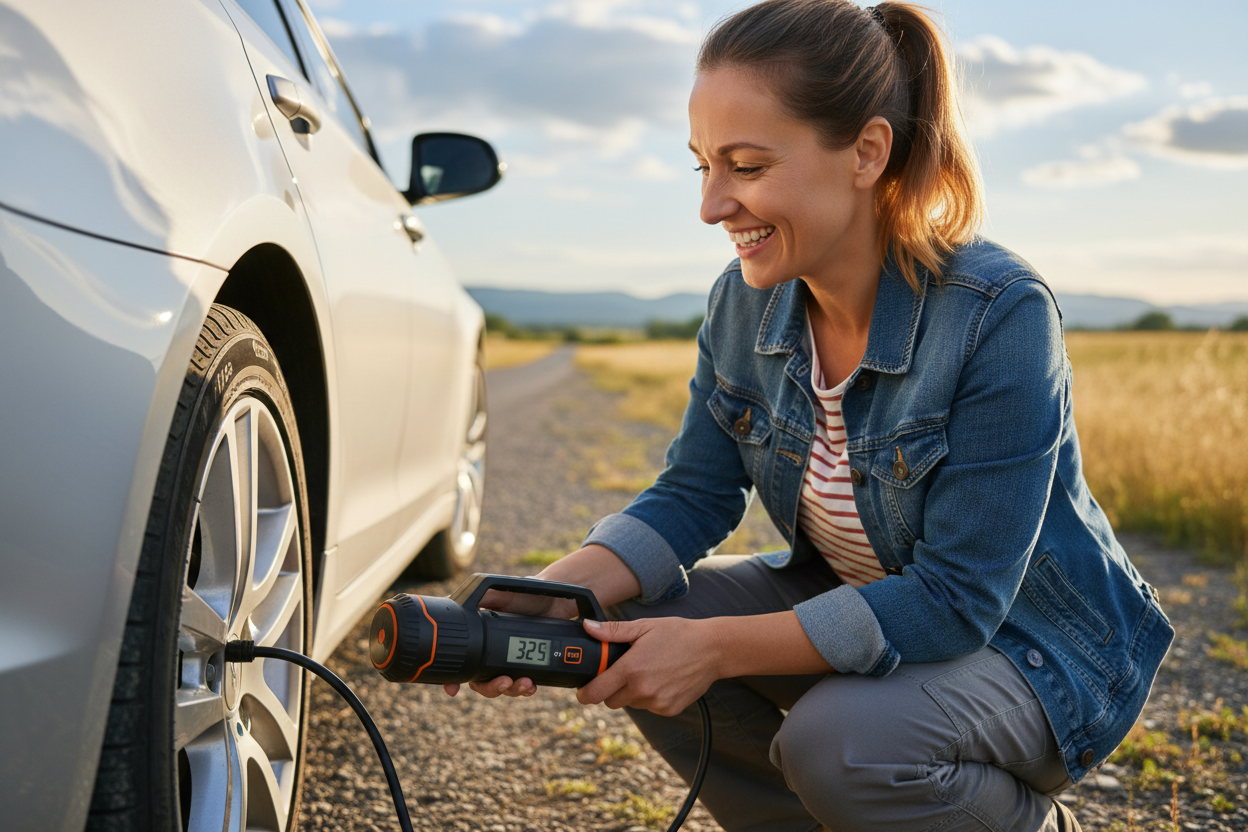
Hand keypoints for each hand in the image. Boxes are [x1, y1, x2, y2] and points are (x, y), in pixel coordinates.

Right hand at [442, 544, 642, 699]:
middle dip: (490, 688)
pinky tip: (533, 685)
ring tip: (525, 683)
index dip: (453, 680)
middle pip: (481, 682)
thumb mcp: (501, 594)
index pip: (462, 663)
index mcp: (480, 639)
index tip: (453, 690)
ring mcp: (511, 662)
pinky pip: (522, 685)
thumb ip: (481, 598)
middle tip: (504, 682)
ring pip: (503, 686)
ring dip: (511, 690)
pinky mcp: (530, 666)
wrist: (557, 600)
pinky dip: (525, 688)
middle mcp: (492, 653)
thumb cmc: (526, 594)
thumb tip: (457, 601)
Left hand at [576, 617, 720, 716]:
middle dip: (610, 689)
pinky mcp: (669, 709)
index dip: (585, 693)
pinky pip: (649, 707)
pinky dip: (650, 697)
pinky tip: (662, 679)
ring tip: (648, 671)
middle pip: (611, 701)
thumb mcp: (643, 627)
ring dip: (632, 692)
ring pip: (631, 704)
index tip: (583, 690)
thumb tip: (588, 628)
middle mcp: (642, 690)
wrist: (712, 649)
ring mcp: (657, 703)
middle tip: (622, 672)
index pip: (595, 693)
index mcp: (631, 670)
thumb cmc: (678, 634)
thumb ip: (612, 631)